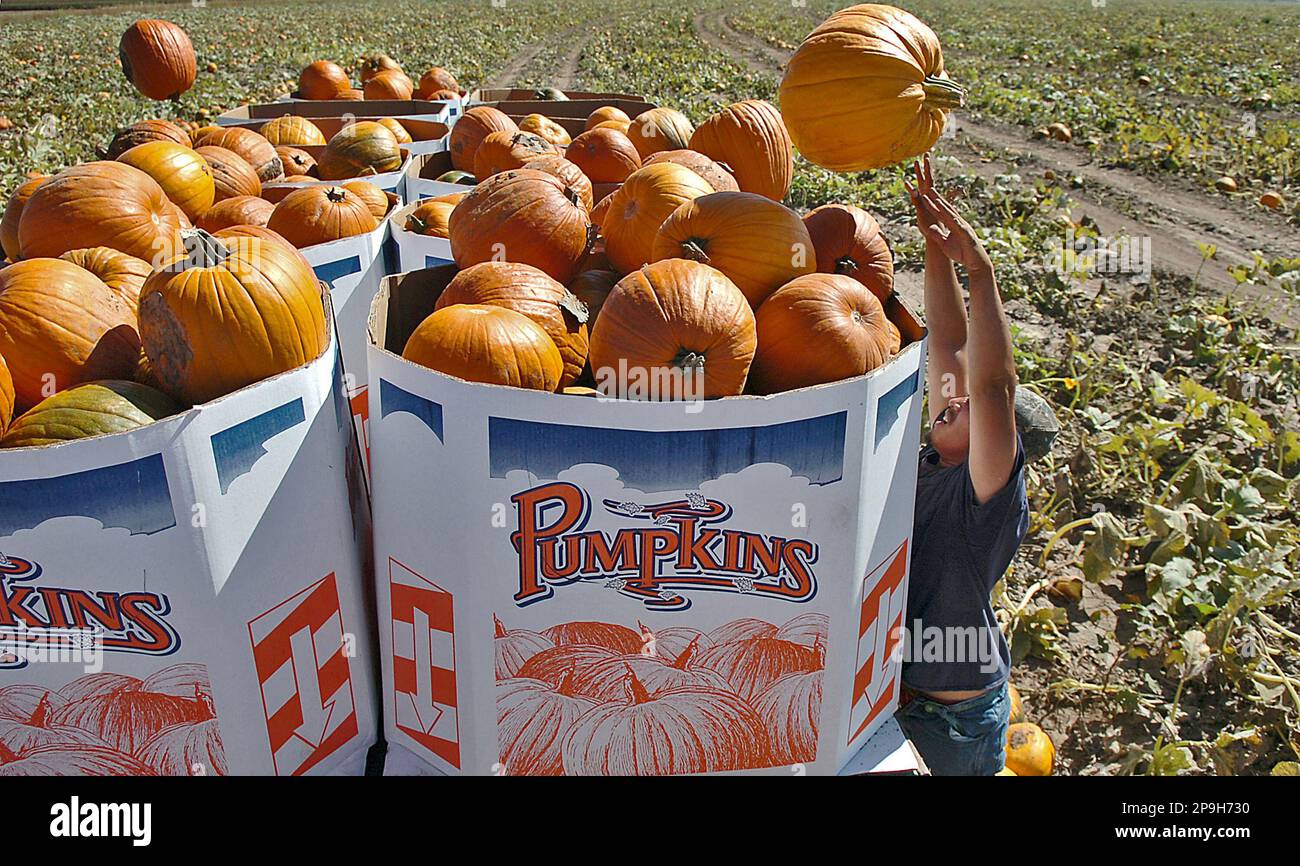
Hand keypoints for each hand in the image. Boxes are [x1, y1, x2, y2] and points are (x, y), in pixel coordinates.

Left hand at [905, 156, 991, 273]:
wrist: (976, 262)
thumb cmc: (962, 253)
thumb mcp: (945, 244)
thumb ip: (937, 235)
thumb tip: (930, 227)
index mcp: (952, 225)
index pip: (940, 213)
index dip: (931, 205)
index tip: (923, 196)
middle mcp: (958, 223)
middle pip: (945, 209)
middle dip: (936, 199)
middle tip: (927, 189)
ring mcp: (963, 227)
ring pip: (951, 214)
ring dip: (943, 206)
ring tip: (935, 197)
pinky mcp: (966, 234)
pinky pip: (958, 225)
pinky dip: (952, 219)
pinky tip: (947, 213)